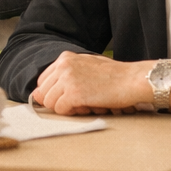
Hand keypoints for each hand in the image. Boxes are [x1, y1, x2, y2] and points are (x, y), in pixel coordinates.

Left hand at [30, 50, 147, 114]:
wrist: (133, 80)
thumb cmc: (114, 76)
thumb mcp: (86, 68)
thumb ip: (63, 77)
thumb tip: (36, 95)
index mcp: (65, 58)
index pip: (43, 81)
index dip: (54, 93)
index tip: (69, 96)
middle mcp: (63, 66)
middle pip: (44, 92)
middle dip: (59, 101)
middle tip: (80, 101)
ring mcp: (67, 79)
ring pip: (50, 102)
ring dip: (66, 108)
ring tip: (85, 103)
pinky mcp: (74, 93)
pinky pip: (60, 109)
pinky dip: (72, 112)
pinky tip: (88, 106)